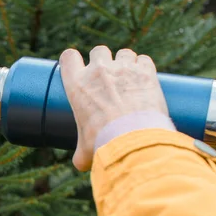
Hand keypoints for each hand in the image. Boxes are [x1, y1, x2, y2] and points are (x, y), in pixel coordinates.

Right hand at [59, 46, 168, 170]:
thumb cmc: (104, 142)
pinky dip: (145, 67)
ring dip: (126, 63)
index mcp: (77, 85)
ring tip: (130, 80)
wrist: (133, 138)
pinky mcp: (145, 71)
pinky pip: (144, 60)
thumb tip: (80, 165)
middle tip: (109, 79)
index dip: (73, 60)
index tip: (80, 68)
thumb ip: (81, 154)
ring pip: (124, 53)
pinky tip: (146, 79)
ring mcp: (123, 68)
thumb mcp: (85, 149)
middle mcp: (98, 71)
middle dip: (104, 60)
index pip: (68, 57)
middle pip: (98, 51)